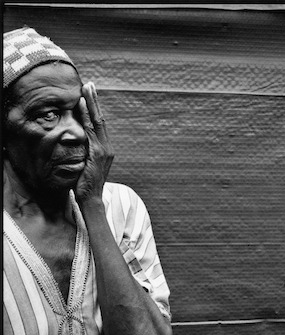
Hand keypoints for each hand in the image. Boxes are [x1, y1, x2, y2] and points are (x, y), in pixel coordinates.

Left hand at [75, 82, 113, 203]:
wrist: (91, 199)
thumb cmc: (86, 184)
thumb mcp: (85, 165)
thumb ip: (85, 153)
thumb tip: (77, 144)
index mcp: (105, 150)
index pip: (99, 125)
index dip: (95, 109)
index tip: (90, 95)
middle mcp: (107, 148)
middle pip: (100, 119)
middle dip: (95, 101)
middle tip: (90, 84)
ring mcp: (104, 150)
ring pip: (97, 122)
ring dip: (91, 104)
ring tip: (86, 89)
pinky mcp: (98, 154)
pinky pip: (91, 131)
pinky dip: (87, 116)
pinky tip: (82, 105)